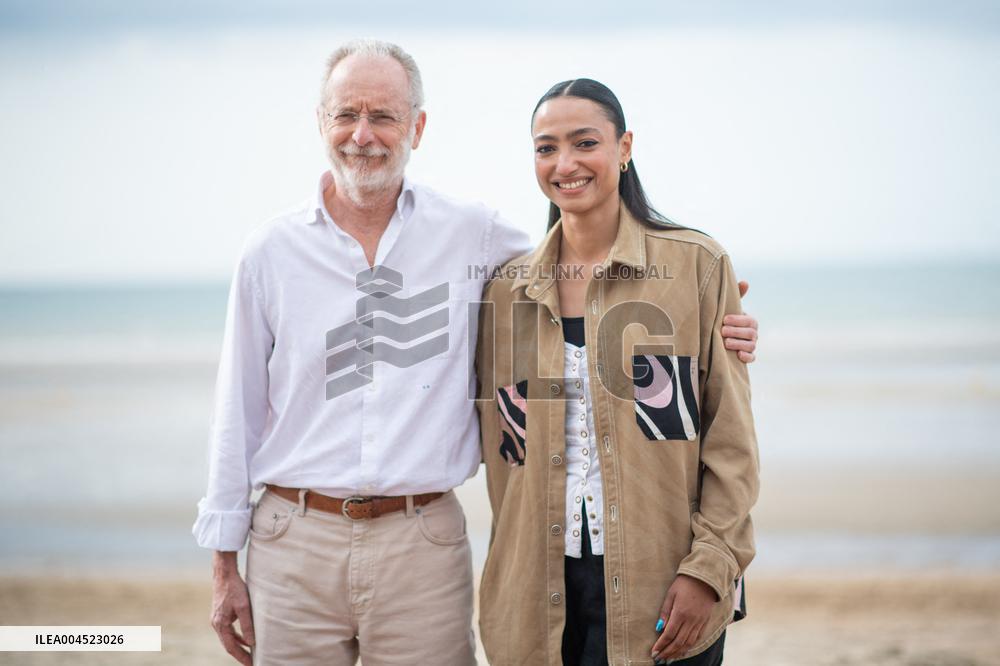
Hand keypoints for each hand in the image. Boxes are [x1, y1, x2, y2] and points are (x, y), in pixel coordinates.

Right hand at [211, 551, 254, 665]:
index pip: (231, 647)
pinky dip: (237, 636)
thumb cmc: (235, 588)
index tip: (251, 664)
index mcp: (220, 624)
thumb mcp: (244, 607)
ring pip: (228, 638)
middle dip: (240, 654)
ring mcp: (217, 619)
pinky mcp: (221, 614)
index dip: (241, 657)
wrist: (224, 573)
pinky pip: (229, 630)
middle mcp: (216, 624)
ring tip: (250, 654)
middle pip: (228, 645)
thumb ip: (247, 625)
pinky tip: (246, 639)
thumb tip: (251, 643)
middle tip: (251, 662)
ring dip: (239, 646)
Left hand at [651, 574, 716, 661]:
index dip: (661, 645)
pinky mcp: (705, 622)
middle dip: (667, 652)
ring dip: (677, 653)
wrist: (705, 578)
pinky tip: (682, 651)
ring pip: (688, 643)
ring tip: (668, 658)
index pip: (669, 634)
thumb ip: (665, 612)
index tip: (654, 652)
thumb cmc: (685, 583)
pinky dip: (689, 647)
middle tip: (659, 659)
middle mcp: (691, 620)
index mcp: (681, 613)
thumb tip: (659, 628)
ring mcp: (699, 622)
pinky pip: (697, 639)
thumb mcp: (671, 594)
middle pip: (678, 642)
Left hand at [722, 280, 757, 362]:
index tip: (724, 319)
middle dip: (737, 332)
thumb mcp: (729, 308)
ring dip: (739, 344)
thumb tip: (745, 282)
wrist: (719, 337)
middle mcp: (753, 334)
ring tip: (725, 343)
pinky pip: (752, 358)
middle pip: (750, 334)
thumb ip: (736, 296)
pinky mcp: (748, 357)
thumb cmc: (725, 319)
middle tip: (723, 330)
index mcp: (750, 322)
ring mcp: (751, 346)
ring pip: (751, 346)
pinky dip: (747, 357)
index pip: (750, 321)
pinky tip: (738, 355)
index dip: (738, 320)